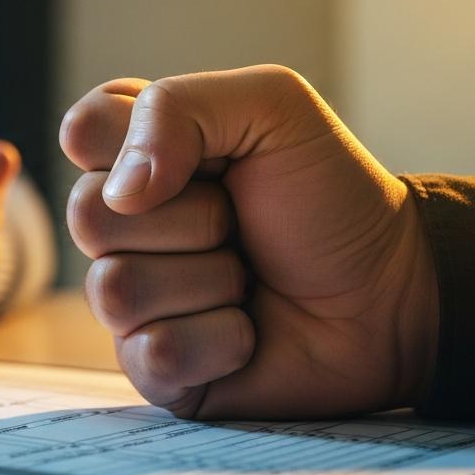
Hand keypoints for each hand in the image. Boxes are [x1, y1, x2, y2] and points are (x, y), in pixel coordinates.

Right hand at [61, 66, 437, 418]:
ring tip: (248, 278)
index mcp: (140, 151)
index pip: (82, 131)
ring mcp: (135, 299)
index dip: (139, 144)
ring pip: (115, 290)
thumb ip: (177, 108)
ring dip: (208, 281)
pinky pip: (150, 354)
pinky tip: (247, 332)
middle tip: (239, 222)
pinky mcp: (156, 368)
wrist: (393, 292)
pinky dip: (218, 341)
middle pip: (88, 215)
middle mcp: (124, 223)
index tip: (210, 155)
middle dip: (189, 218)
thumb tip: (119, 192)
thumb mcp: (273, 107)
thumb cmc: (333, 196)